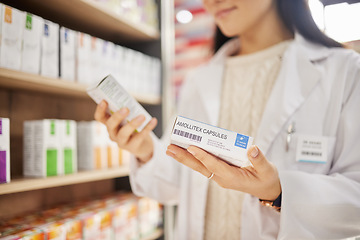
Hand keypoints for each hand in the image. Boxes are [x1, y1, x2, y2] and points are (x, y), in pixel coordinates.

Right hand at [94, 100, 157, 162]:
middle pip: (110, 126)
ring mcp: (121, 142)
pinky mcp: (132, 147)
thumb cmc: (134, 128)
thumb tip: (131, 101)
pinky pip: (140, 137)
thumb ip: (128, 111)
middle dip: (117, 117)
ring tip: (142, 117)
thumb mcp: (128, 119)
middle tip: (126, 109)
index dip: (100, 110)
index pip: (99, 118)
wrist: (142, 145)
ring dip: (133, 124)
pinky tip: (154, 120)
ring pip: (123, 133)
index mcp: (110, 125)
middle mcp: (112, 134)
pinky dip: (147, 128)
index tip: (104, 101)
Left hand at [166, 144, 280, 200]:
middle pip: (200, 167)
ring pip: (199, 166)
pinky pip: (204, 165)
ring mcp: (219, 176)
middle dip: (184, 157)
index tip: (191, 147)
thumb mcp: (267, 170)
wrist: (266, 189)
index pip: (214, 165)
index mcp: (232, 177)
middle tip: (169, 148)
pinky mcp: (219, 172)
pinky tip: (185, 150)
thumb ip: (260, 160)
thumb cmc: (266, 179)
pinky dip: (194, 157)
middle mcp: (222, 178)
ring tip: (171, 149)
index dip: (203, 156)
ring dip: (185, 157)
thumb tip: (252, 148)